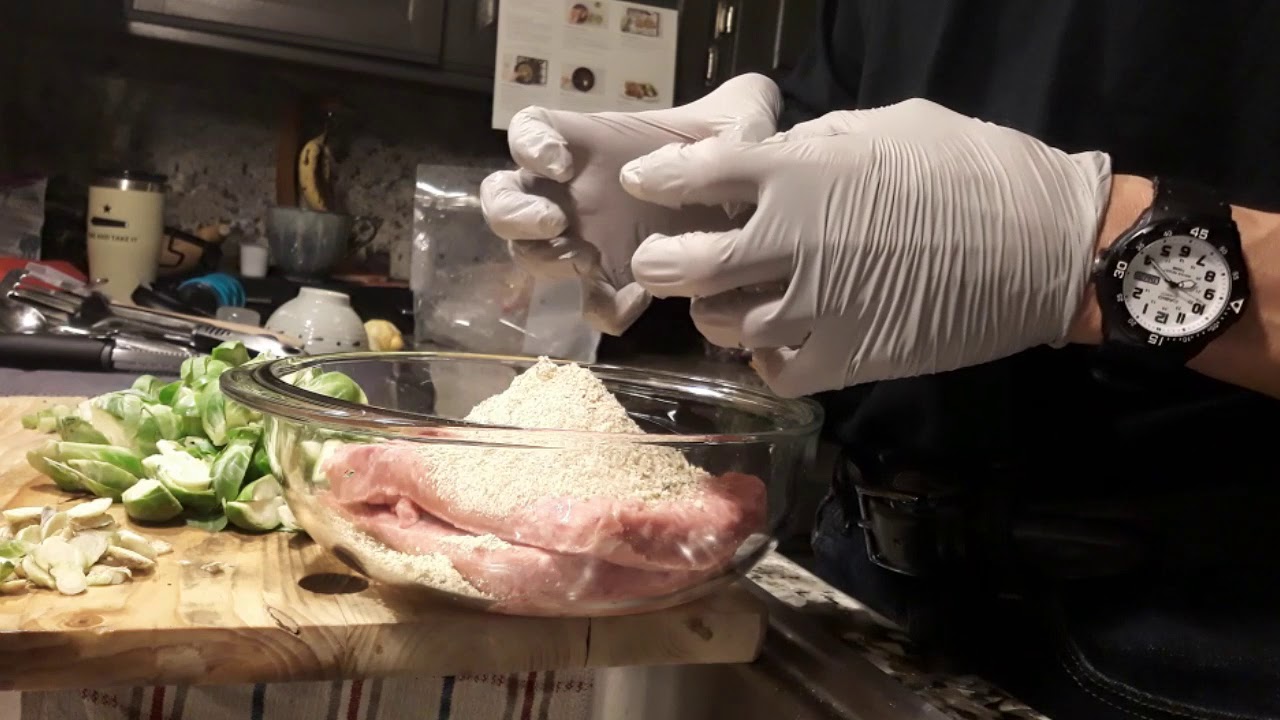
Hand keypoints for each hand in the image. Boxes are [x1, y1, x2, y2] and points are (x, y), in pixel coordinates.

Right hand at [479, 74, 780, 334]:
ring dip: (544, 262)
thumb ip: (743, 115)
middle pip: (503, 200)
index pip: (530, 133)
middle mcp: (570, 194)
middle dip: (514, 215)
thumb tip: (753, 118)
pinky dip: (603, 307)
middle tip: (554, 224)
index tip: (559, 163)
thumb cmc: (727, 157)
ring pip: (528, 255)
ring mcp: (583, 241)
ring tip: (584, 263)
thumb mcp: (739, 124)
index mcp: (587, 144)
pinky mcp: (610, 283)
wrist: (750, 215)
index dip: (530, 146)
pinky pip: (588, 304)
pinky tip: (636, 300)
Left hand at [620, 98, 1111, 396]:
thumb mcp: (886, 127)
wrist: (1046, 245)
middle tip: (662, 260)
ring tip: (726, 303)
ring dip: (714, 314)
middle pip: (686, 265)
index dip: (660, 180)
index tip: (646, 185)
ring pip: (722, 326)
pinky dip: (765, 359)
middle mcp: (791, 241)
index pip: (695, 174)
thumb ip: (814, 146)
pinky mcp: (845, 361)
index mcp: (800, 171)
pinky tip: (778, 342)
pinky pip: (773, 371)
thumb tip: (769, 158)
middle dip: (662, 262)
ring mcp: (815, 308)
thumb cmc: (972, 168)